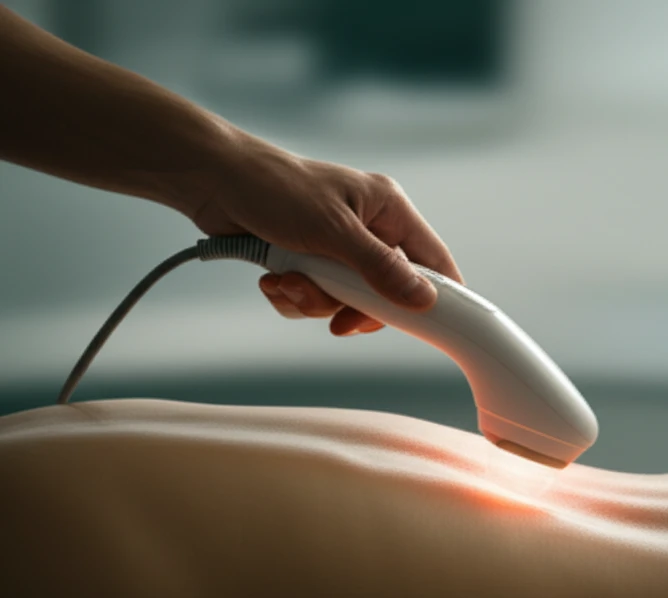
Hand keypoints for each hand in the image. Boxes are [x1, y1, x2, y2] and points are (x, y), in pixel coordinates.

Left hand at [191, 135, 461, 335]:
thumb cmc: (274, 188)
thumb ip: (380, 268)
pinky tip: (274, 279)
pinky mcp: (308, 260)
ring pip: (346, 299)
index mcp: (387, 209)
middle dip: (350, 304)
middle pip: (385, 291)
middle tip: (336, 316)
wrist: (211, 180)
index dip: (437, 294)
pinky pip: (316, 297)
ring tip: (287, 280)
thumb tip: (424, 299)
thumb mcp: (333, 232)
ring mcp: (337, 247)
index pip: (432, 259)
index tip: (436, 328)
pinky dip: (294, 295)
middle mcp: (368, 228)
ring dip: (314, 299)